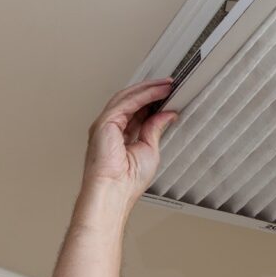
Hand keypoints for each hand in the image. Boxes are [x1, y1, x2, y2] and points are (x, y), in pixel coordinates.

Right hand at [83, 78, 178, 201]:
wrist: (115, 191)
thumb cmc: (128, 181)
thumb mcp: (150, 149)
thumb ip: (155, 128)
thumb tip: (167, 114)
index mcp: (120, 136)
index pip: (137, 111)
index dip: (152, 100)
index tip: (168, 94)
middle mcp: (111, 128)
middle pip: (131, 101)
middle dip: (151, 90)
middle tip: (169, 84)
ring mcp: (106, 124)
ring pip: (128, 97)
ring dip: (148, 89)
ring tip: (166, 84)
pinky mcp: (105, 122)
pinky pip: (127, 102)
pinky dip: (144, 95)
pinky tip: (157, 92)